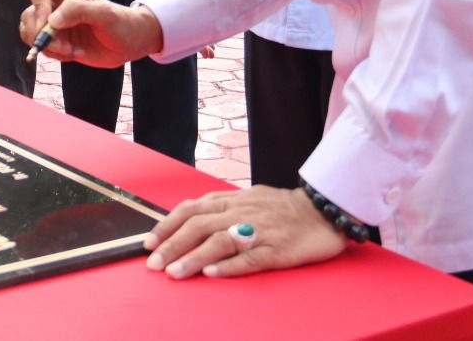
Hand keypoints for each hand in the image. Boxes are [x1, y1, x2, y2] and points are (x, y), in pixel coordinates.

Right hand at [19, 0, 163, 66]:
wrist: (129, 44)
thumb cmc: (121, 23)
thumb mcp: (105, 14)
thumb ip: (79, 11)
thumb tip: (52, 20)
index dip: (38, 7)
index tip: (46, 25)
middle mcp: (56, 5)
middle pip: (29, 14)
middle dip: (39, 34)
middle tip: (60, 47)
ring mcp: (55, 24)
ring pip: (31, 33)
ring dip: (50, 47)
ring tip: (72, 51)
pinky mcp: (57, 41)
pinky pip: (44, 49)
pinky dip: (57, 55)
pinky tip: (76, 53)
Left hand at [142, 186, 347, 279]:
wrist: (324, 212)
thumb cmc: (283, 208)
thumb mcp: (249, 199)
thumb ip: (222, 207)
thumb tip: (191, 217)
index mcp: (233, 201)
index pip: (192, 209)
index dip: (168, 224)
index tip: (149, 242)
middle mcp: (242, 213)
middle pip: (199, 225)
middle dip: (172, 244)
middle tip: (153, 263)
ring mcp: (259, 231)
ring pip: (220, 242)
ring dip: (193, 257)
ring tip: (174, 273)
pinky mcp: (277, 250)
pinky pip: (250, 258)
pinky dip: (229, 266)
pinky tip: (212, 274)